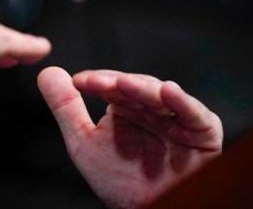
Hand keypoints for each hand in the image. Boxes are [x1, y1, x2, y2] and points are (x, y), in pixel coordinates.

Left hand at [38, 67, 222, 208]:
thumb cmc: (119, 181)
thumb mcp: (83, 142)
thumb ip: (66, 108)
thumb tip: (48, 72)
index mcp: (127, 107)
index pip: (112, 86)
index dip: (98, 82)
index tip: (79, 81)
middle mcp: (154, 109)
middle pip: (138, 88)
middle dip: (118, 84)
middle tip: (98, 83)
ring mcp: (179, 120)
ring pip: (163, 98)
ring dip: (143, 89)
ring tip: (124, 85)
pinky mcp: (203, 134)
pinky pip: (196, 116)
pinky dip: (183, 103)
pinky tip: (169, 91)